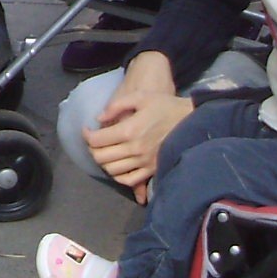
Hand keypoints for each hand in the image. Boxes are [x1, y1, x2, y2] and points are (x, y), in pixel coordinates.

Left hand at [85, 77, 193, 193]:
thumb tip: (99, 119)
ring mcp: (143, 162)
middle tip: (95, 141)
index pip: (96, 140)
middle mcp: (134, 149)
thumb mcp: (139, 97)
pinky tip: (117, 166)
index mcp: (129, 130)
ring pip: (111, 170)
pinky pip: (128, 180)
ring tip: (106, 151)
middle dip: (92, 149)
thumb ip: (116, 106)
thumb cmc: (164, 106)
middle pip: (101, 157)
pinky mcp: (152, 170)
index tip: (87, 130)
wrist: (190, 119)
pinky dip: (118, 176)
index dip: (87, 135)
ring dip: (103, 162)